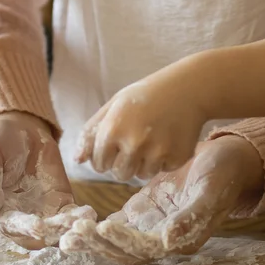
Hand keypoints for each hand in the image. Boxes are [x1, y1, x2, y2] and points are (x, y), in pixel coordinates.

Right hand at [0, 112, 96, 249]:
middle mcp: (17, 218)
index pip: (9, 225)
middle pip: (34, 235)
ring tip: (81, 220)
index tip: (38, 227)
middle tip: (66, 225)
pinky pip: (69, 217)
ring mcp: (39, 213)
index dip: (23, 228)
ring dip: (68, 228)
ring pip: (54, 230)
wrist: (22, 129)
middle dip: (51, 232)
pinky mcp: (59, 204)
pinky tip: (88, 213)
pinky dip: (78, 217)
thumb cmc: (0, 142)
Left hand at [60, 136, 263, 264]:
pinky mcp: (141, 213)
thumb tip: (168, 241)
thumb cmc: (223, 174)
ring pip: (115, 243)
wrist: (226, 160)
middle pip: (124, 252)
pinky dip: (95, 227)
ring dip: (91, 241)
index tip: (102, 227)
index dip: (122, 243)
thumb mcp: (211, 192)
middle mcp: (163, 239)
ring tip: (66, 235)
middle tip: (72, 236)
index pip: (144, 250)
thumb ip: (192, 217)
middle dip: (97, 246)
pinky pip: (114, 226)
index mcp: (180, 239)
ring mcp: (150, 227)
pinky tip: (74, 220)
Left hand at [76, 58, 211, 180]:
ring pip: (141, 175)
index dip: (104, 157)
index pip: (98, 164)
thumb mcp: (113, 106)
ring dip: (143, 163)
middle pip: (119, 175)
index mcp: (113, 129)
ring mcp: (157, 153)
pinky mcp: (177, 158)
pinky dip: (163, 160)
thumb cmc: (144, 96)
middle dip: (122, 164)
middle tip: (133, 144)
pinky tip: (167, 139)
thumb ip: (91, 133)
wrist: (187, 89)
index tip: (114, 146)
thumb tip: (77, 160)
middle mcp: (134, 144)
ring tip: (151, 140)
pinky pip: (162, 170)